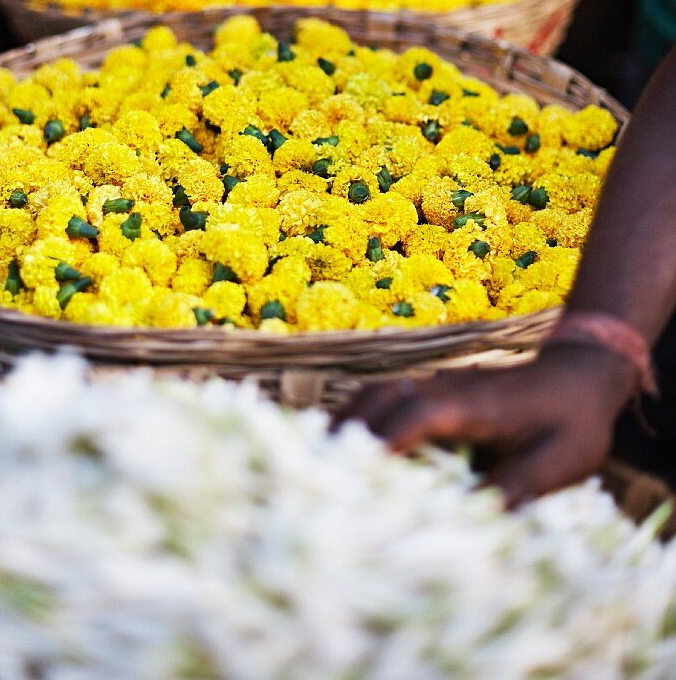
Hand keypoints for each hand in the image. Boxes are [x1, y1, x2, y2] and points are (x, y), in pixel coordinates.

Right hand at [333, 343, 636, 506]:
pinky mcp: (436, 393)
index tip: (345, 480)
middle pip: (375, 402)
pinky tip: (349, 448)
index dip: (374, 446)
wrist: (582, 372)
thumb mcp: (556, 462)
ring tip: (317, 465)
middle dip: (342, 435)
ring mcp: (434, 386)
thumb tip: (472, 520)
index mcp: (464, 403)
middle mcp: (439, 388)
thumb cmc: (571, 420)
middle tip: (310, 478)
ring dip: (346, 425)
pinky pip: (385, 400)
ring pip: (374, 396)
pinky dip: (361, 419)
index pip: (406, 419)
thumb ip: (515, 487)